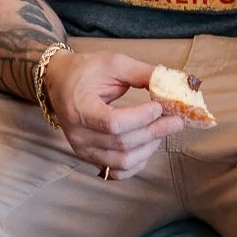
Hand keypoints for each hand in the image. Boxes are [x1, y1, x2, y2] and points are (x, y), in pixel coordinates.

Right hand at [44, 50, 182, 178]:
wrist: (60, 82)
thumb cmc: (85, 71)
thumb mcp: (113, 63)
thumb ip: (142, 73)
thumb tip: (172, 84)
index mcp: (80, 109)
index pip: (113, 123)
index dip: (141, 118)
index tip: (160, 107)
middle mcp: (79, 135)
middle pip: (122, 143)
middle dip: (154, 132)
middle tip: (176, 121)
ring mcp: (83, 150)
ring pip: (122, 161)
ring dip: (148, 148)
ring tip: (161, 131)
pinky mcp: (89, 158)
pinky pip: (116, 172)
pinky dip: (136, 164)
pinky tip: (147, 147)